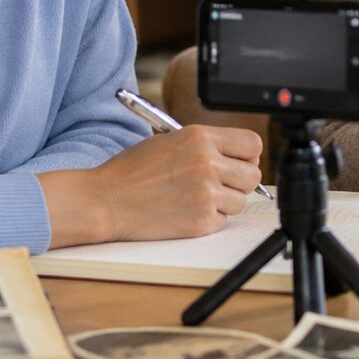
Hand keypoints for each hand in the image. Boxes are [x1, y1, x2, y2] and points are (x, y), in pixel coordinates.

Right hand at [39, 125, 262, 247]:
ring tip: (195, 198)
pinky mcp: (201, 221)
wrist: (106, 200)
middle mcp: (208, 163)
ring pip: (241, 201)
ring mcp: (206, 193)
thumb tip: (237, 158)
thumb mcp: (169, 141)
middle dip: (239, 181)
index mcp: (201, 138)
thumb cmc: (132, 171)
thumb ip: (206, 146)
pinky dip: (209, 219)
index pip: (253, 144)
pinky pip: (223, 221)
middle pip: (253, 175)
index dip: (247, 156)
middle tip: (220, 184)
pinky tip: (185, 211)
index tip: (239, 162)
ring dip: (224, 202)